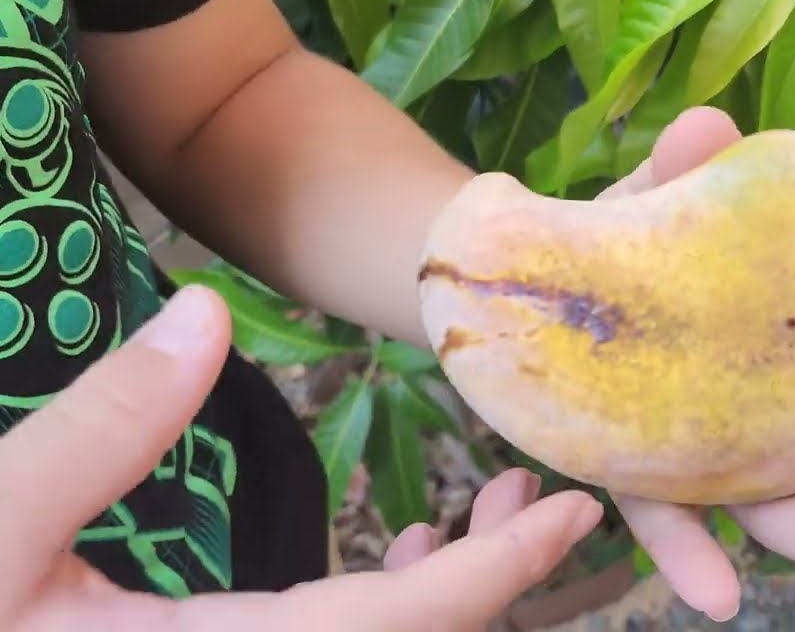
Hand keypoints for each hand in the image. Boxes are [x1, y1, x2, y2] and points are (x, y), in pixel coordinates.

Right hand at [0, 285, 602, 631]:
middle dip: (494, 581)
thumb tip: (199, 312)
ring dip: (450, 595)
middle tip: (539, 494)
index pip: (399, 629)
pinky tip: (395, 556)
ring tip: (485, 511)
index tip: (579, 512)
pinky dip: (391, 611)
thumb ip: (98, 430)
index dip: (497, 574)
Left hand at [596, 107, 794, 621]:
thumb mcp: (667, 202)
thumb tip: (707, 126)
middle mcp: (785, 408)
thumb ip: (689, 172)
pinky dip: (696, 557)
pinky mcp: (649, 479)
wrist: (543, 294)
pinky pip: (675, 524)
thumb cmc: (633, 243)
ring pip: (789, 507)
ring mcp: (723, 452)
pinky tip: (720, 594)